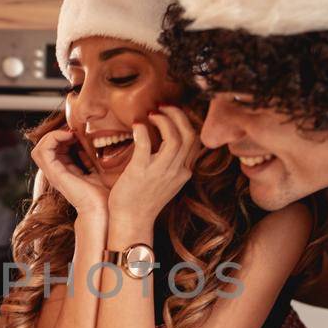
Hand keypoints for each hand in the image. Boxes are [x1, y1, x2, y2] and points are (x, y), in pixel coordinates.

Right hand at [30, 129, 109, 219]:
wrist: (101, 209)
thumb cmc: (102, 195)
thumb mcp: (95, 171)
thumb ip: (88, 160)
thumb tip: (86, 148)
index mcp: (63, 172)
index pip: (52, 150)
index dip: (61, 137)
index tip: (77, 133)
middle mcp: (55, 173)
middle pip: (42, 148)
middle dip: (56, 135)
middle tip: (74, 132)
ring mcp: (53, 174)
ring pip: (39, 149)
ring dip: (52, 135)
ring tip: (69, 134)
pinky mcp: (54, 173)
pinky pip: (43, 151)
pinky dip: (53, 138)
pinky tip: (69, 137)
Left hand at [107, 107, 201, 234]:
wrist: (131, 220)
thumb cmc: (144, 199)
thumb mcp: (167, 180)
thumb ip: (172, 163)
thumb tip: (168, 139)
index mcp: (184, 172)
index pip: (196, 141)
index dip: (187, 122)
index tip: (173, 114)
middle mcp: (177, 171)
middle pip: (189, 134)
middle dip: (178, 115)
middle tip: (164, 107)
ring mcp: (160, 171)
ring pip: (174, 137)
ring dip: (163, 120)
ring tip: (151, 114)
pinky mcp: (141, 171)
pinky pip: (146, 144)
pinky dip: (142, 130)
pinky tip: (137, 126)